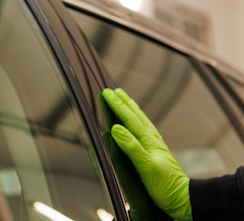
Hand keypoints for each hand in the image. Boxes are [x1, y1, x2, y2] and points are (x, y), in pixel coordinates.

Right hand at [102, 88, 191, 220]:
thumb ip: (131, 147)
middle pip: (136, 117)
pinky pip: (144, 132)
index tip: (107, 93)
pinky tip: (138, 125)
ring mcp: (155, 147)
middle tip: (114, 91)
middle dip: (124, 103)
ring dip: (132, 110)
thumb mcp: (146, 167)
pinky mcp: (156, 154)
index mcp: (149, 142)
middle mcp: (152, 141)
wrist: (183, 200)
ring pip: (142, 123)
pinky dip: (138, 123)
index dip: (117, 106)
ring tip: (126, 101)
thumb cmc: (166, 187)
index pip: (130, 119)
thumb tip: (116, 129)